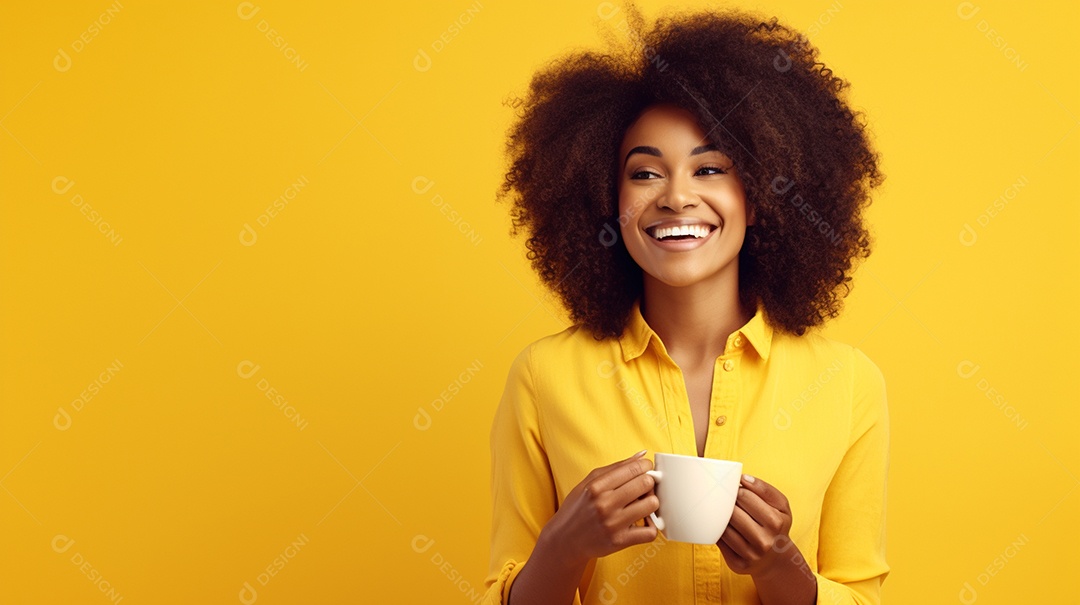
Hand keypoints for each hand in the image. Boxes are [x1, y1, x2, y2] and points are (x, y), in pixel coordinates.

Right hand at [539, 450, 659, 567]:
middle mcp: (605, 503)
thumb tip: (642, 455)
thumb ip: (616, 467)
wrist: (565, 541)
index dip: (646, 466)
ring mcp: (613, 523)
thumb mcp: (588, 482)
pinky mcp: (620, 541)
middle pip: (646, 483)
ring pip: (651, 505)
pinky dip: (652, 526)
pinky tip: (643, 522)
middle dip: (649, 482)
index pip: (634, 468)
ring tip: (642, 504)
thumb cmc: (577, 509)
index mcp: (596, 486)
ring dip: (651, 503)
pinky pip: (650, 532)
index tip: (646, 468)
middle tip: (644, 487)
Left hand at [717, 474, 806, 578]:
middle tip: (725, 499)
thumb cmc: (775, 525)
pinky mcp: (737, 564)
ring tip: (723, 512)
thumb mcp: (781, 506)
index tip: (734, 489)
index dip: (736, 489)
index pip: (745, 496)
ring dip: (720, 517)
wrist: (775, 557)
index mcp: (776, 522)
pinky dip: (717, 531)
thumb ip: (764, 489)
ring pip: (724, 528)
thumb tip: (743, 478)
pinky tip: (721, 526)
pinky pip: (720, 542)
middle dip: (726, 503)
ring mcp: (750, 555)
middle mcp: (764, 541)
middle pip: (732, 512)